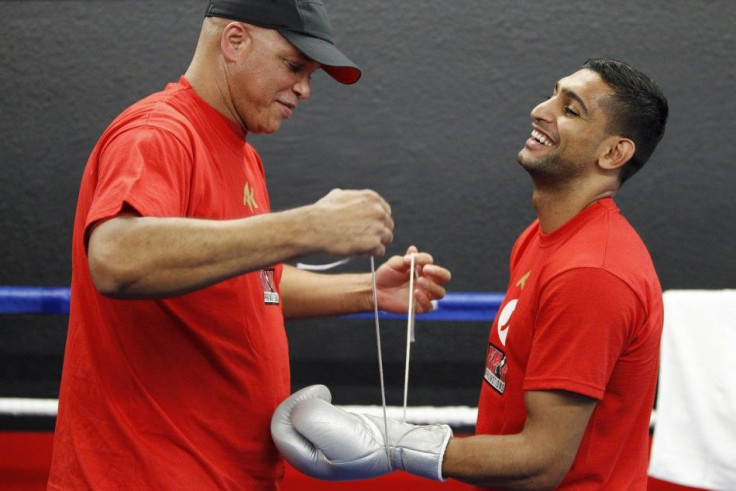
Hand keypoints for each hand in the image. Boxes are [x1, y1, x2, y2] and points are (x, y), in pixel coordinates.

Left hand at [271, 385, 451, 480]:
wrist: (392, 445)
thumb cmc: (361, 443)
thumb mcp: (326, 427)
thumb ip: (303, 413)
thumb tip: (299, 404)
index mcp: (301, 460)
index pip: (278, 427)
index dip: (292, 405)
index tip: (316, 396)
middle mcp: (306, 455)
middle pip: (286, 421)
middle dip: (300, 402)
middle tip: (321, 395)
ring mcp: (317, 445)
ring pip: (298, 417)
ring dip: (309, 402)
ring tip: (326, 397)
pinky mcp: (329, 434)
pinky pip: (311, 415)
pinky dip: (318, 405)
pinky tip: (329, 401)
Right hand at [310, 189, 393, 256]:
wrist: (314, 227)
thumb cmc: (322, 212)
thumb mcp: (337, 195)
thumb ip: (350, 197)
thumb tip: (348, 197)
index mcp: (372, 198)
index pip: (385, 211)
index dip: (377, 221)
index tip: (369, 228)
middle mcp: (378, 211)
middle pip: (388, 225)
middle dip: (378, 233)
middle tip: (365, 239)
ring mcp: (377, 227)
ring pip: (386, 239)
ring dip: (376, 244)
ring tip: (360, 246)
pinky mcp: (373, 243)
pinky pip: (380, 251)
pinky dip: (371, 254)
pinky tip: (359, 251)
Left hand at [374, 246, 450, 312]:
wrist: (376, 289)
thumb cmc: (387, 274)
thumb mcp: (394, 264)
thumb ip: (405, 258)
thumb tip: (413, 250)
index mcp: (423, 268)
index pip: (430, 261)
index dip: (423, 259)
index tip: (411, 259)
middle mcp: (428, 281)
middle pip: (445, 277)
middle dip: (438, 272)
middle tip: (426, 269)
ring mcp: (425, 294)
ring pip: (440, 292)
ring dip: (432, 286)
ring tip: (419, 281)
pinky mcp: (420, 307)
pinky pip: (430, 306)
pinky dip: (425, 300)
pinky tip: (416, 293)